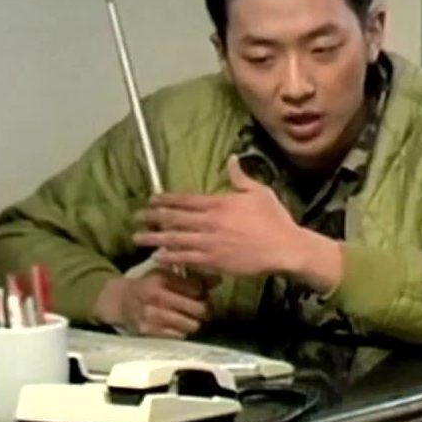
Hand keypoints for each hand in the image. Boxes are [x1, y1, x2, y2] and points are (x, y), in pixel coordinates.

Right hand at [93, 269, 209, 337]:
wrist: (120, 302)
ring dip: (194, 322)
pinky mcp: (149, 331)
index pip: (197, 289)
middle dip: (204, 309)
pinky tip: (177, 325)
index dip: (203, 292)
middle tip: (201, 308)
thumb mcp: (167, 275)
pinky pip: (179, 335)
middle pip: (198, 308)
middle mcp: (156, 297)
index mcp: (162, 279)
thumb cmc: (149, 285)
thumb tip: (219, 280)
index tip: (201, 293)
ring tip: (190, 317)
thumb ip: (192, 277)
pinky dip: (182, 331)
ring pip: (191, 325)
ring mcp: (152, 316)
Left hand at [134, 156, 343, 290]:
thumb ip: (241, 177)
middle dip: (152, 217)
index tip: (151, 199)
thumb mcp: (260, 192)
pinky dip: (170, 257)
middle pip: (174, 218)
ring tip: (137, 238)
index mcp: (220, 203)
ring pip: (174, 239)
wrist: (286, 248)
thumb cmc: (275, 220)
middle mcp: (209, 222)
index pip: (185, 200)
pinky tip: (158, 257)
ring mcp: (209, 243)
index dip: (165, 199)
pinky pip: (186, 259)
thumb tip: (231, 159)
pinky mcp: (213, 262)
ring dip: (154, 238)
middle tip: (135, 217)